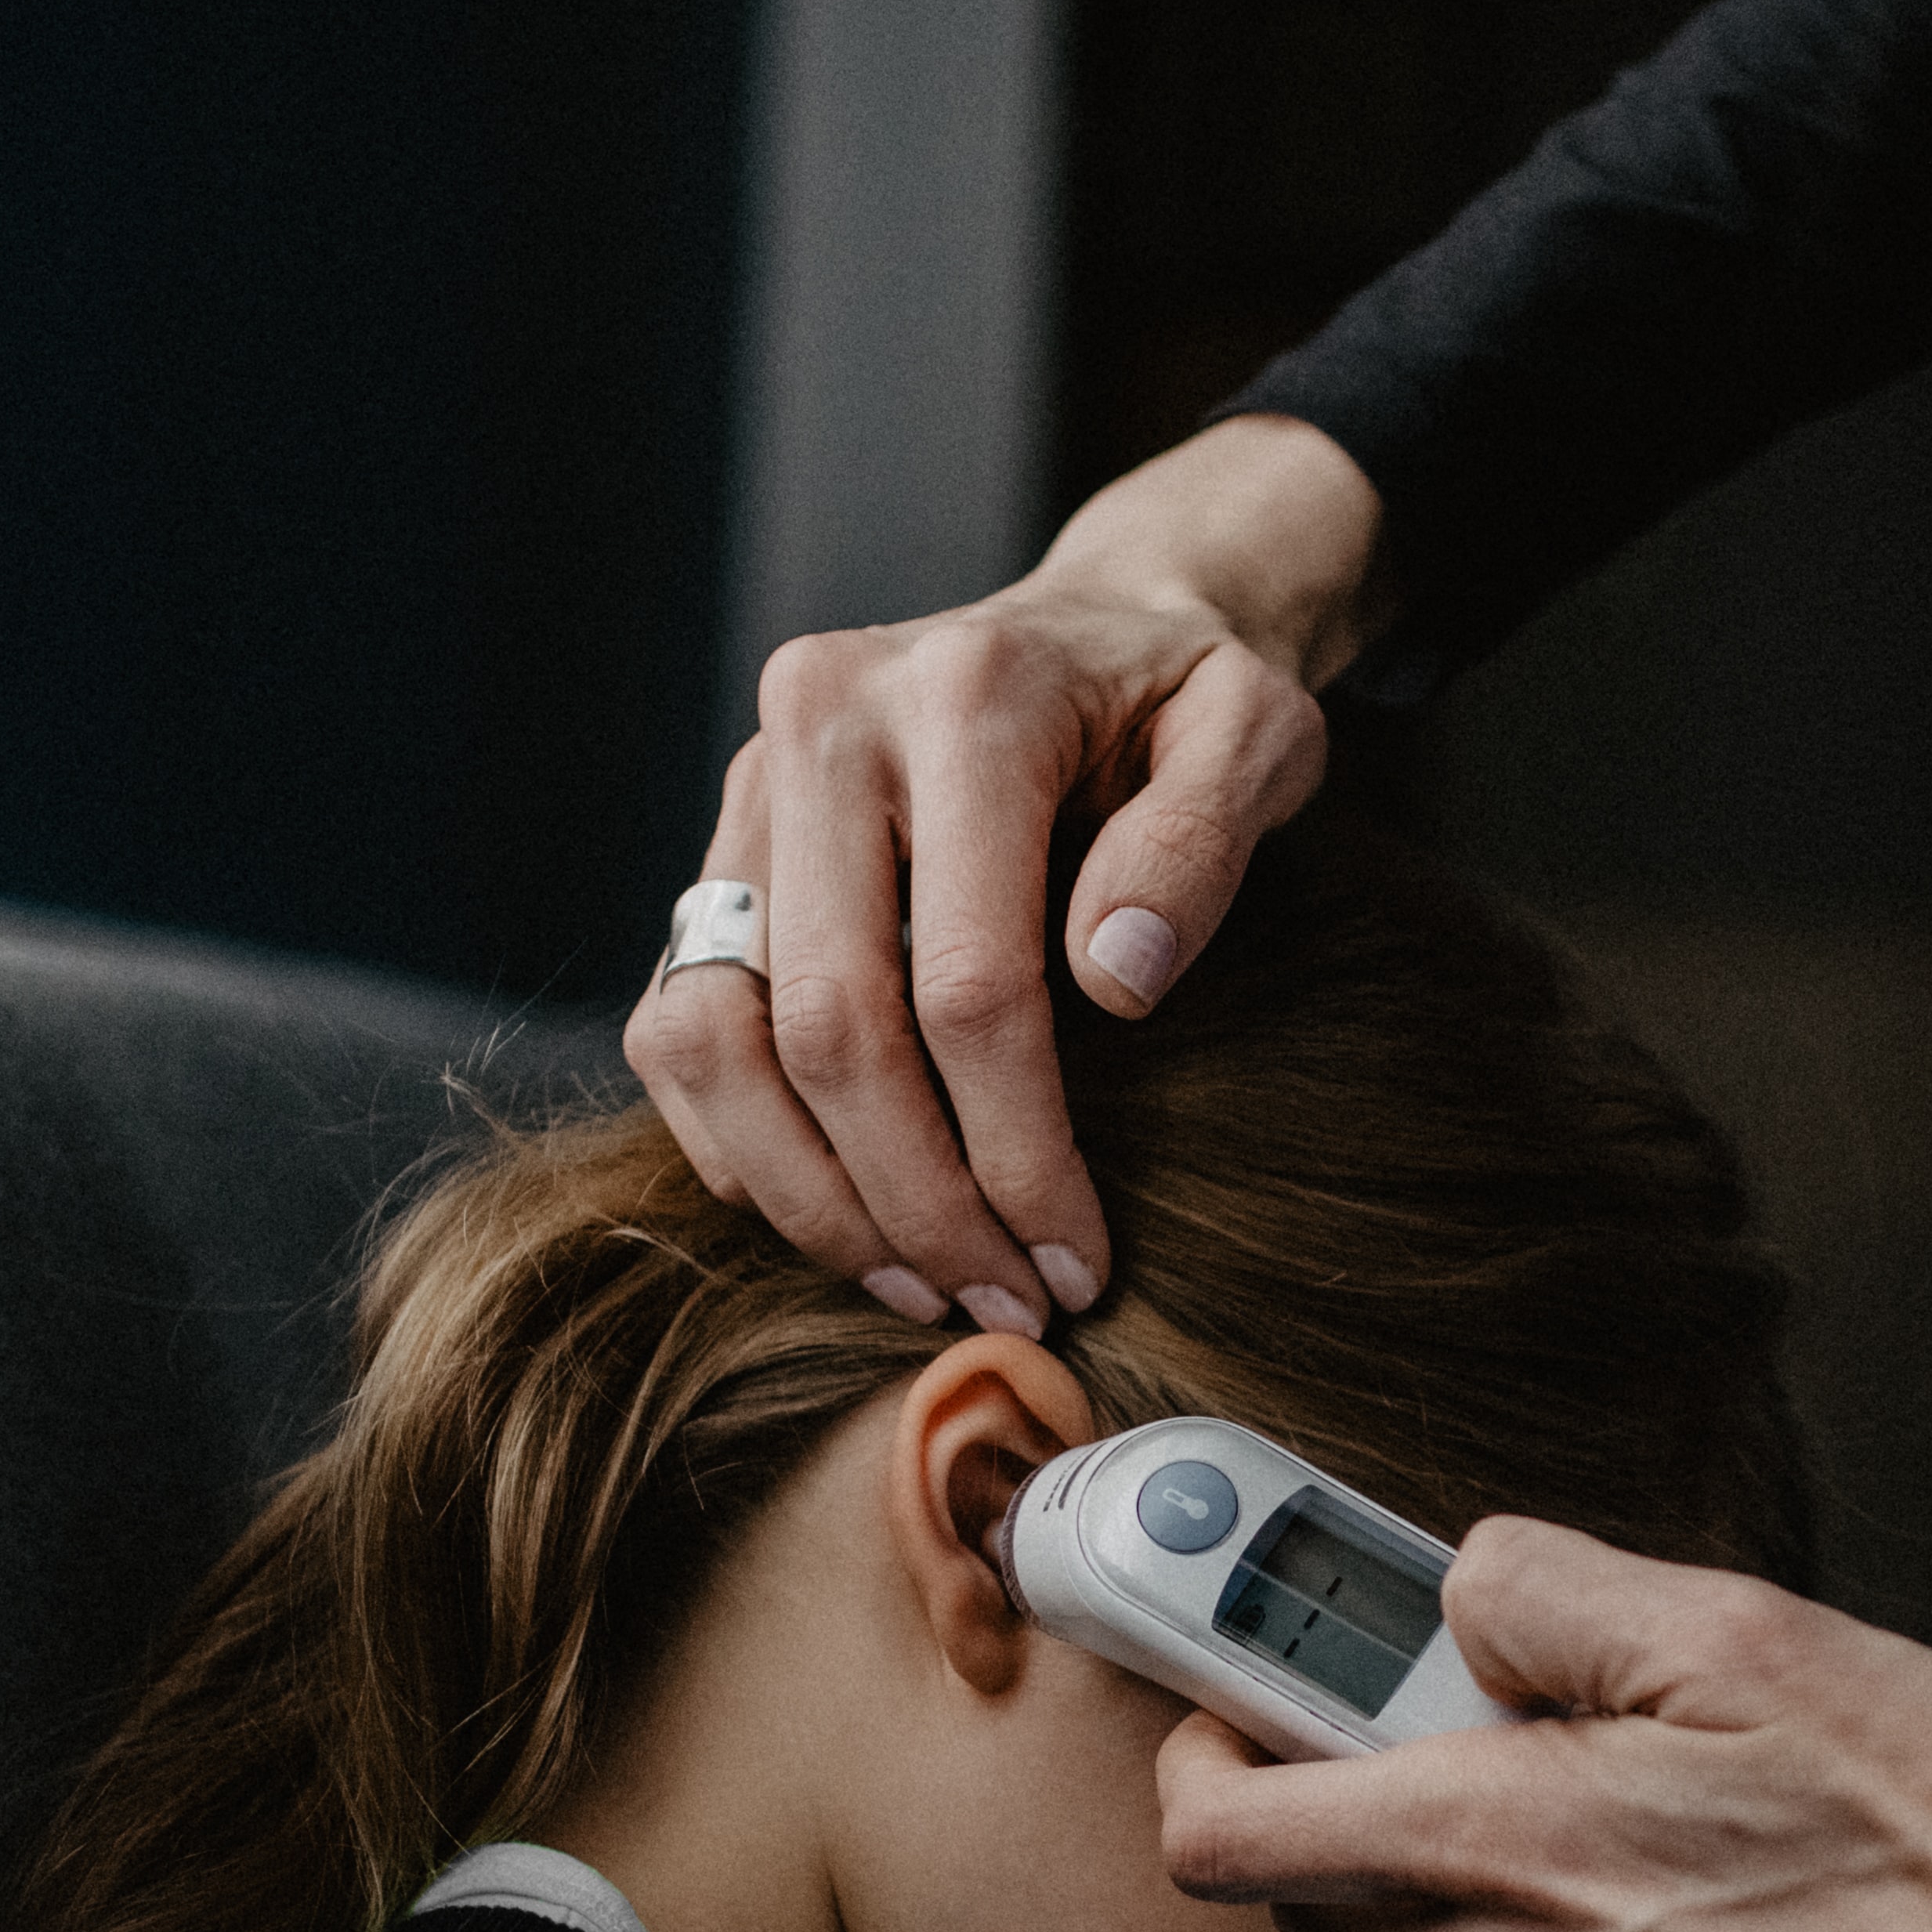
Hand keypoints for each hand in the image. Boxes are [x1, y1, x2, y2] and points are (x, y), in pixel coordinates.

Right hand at [632, 414, 1385, 1332]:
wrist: (1096, 626)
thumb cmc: (1183, 699)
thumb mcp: (1257, 730)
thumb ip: (1206, 838)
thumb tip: (1114, 982)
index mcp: (962, 697)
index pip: (964, 984)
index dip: (1016, 1153)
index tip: (1078, 1259)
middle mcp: (820, 723)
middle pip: (825, 1030)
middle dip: (914, 1203)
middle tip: (1002, 1305)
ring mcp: (747, 788)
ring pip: (714, 1043)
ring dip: (811, 1199)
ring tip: (920, 1287)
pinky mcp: (715, 851)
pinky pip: (674, 1030)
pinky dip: (742, 1149)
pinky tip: (847, 1221)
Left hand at [1163, 1519, 1931, 1931]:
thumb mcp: (1754, 1640)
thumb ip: (1557, 1597)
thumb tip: (1458, 1595)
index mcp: (1506, 1863)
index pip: (1227, 1838)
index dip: (1203, 1747)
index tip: (1241, 1688)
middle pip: (1337, 1914)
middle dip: (1367, 1810)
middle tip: (1488, 1721)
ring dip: (1515, 1897)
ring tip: (1681, 1819)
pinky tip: (1759, 1927)